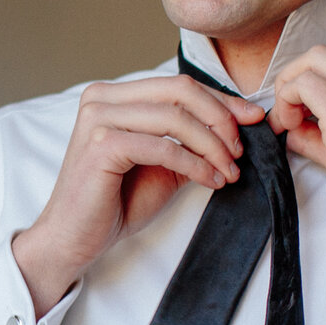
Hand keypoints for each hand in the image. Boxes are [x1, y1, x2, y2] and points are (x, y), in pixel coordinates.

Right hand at [11, 75, 269, 313]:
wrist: (73, 239)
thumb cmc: (114, 203)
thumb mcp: (162, 164)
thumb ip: (189, 141)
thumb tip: (236, 128)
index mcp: (114, 95)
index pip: (178, 86)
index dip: (221, 100)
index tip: (252, 120)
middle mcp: (102, 97)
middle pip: (180, 91)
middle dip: (221, 119)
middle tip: (241, 150)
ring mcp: (99, 118)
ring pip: (176, 118)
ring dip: (212, 145)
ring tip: (229, 170)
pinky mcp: (101, 144)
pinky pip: (164, 147)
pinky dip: (195, 163)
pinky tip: (211, 179)